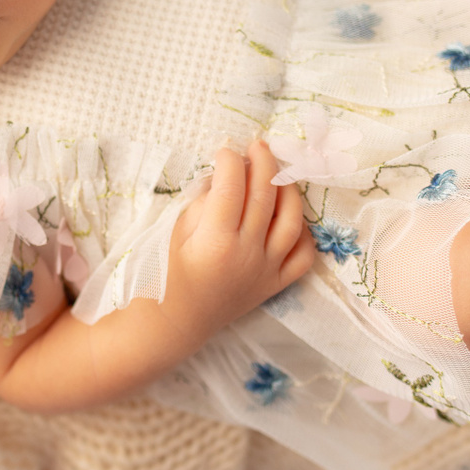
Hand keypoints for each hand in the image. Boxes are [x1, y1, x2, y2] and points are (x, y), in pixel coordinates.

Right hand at [164, 140, 316, 337]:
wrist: (174, 323)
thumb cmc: (165, 275)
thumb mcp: (176, 232)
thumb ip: (203, 203)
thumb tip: (226, 176)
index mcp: (216, 241)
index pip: (232, 188)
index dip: (231, 161)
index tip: (226, 149)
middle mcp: (247, 255)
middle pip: (265, 197)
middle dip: (263, 163)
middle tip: (258, 145)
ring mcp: (266, 271)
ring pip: (292, 221)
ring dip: (288, 190)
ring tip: (277, 173)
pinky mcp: (275, 285)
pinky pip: (303, 256)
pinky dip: (303, 232)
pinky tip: (290, 215)